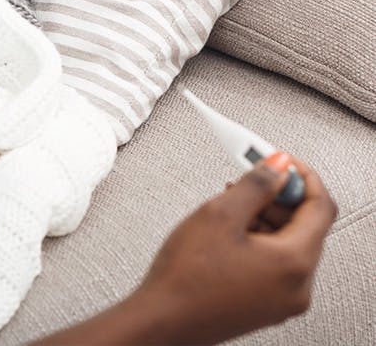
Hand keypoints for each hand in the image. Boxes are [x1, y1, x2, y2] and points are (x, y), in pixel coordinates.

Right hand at [136, 154, 337, 344]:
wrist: (162, 319)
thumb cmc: (186, 278)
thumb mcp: (220, 215)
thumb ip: (256, 185)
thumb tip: (277, 168)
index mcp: (293, 263)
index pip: (320, 207)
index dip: (302, 177)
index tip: (282, 162)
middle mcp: (297, 286)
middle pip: (305, 226)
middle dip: (279, 197)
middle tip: (252, 177)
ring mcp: (282, 299)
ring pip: (288, 244)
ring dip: (265, 217)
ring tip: (231, 204)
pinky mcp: (265, 305)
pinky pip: (275, 264)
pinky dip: (258, 240)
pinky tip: (229, 231)